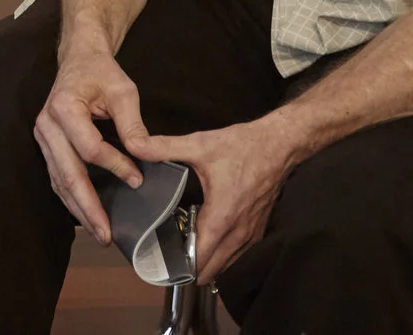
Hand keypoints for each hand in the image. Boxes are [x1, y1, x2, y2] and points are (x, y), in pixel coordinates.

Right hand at [33, 44, 153, 244]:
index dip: (115, 166)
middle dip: (88, 206)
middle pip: (67, 173)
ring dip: (78, 209)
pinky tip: (86, 215)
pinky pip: (57, 177)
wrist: (79, 60)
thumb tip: (142, 154)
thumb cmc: (101, 73)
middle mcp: (47, 125)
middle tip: (106, 233)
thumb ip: (132, 124)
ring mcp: (43, 137)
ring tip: (98, 232)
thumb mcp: (123, 91)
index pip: (89, 148)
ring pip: (59, 180)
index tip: (139, 179)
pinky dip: (72, 198)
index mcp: (64, 108)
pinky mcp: (47, 146)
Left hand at [140, 118, 294, 277]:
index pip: (200, 257)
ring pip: (227, 262)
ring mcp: (251, 233)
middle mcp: (239, 232)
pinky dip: (222, 254)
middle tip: (166, 262)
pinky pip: (238, 252)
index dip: (179, 265)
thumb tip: (133, 145)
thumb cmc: (241, 147)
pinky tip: (206, 243)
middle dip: (190, 270)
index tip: (159, 266)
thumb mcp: (199, 144)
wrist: (279, 145)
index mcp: (221, 217)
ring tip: (181, 255)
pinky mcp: (258, 228)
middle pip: (213, 268)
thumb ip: (163, 147)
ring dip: (208, 263)